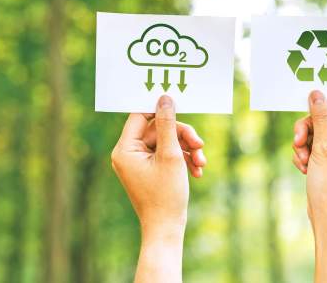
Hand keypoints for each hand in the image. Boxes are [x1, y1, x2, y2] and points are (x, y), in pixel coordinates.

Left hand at [111, 95, 205, 282]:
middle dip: (182, 136)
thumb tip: (165, 98)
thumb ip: (169, 124)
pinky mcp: (150, 170)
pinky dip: (182, 159)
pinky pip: (167, 154)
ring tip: (201, 162)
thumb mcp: (171, 155)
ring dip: (186, 149)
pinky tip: (197, 170)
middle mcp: (128, 154)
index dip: (160, 110)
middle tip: (200, 145)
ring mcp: (139, 163)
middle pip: (158, 129)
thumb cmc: (166, 195)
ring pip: (167, 141)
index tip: (180, 106)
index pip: (140, 116)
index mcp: (125, 149)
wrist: (166, 229)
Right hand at [292, 90, 326, 220]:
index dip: (321, 110)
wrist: (326, 218)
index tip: (304, 107)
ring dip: (304, 145)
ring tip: (302, 160)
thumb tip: (317, 94)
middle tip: (297, 142)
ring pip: (316, 134)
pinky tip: (303, 168)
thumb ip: (320, 119)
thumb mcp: (322, 149)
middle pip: (325, 122)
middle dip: (308, 132)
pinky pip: (314, 147)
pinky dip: (305, 154)